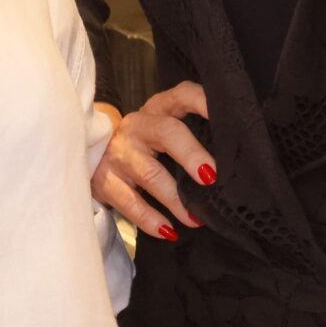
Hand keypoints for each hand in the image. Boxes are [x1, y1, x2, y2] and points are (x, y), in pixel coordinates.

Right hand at [92, 81, 212, 241]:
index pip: (183, 95)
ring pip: (150, 174)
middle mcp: (138, 126)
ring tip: (197, 219)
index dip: (203, 103)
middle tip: (212, 177)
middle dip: (191, 154)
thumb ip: (191, 134)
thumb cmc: (144, 142)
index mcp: (158, 109)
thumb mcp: (164, 129)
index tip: (228, 120)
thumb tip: (234, 161)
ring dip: (176, 199)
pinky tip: (168, 231)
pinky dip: (150, 219)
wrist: (91, 150)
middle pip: (167, 133)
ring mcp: (120, 153)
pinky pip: (129, 203)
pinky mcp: (106, 181)